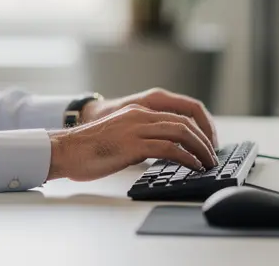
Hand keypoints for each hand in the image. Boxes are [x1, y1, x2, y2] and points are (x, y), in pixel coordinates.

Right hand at [47, 104, 218, 181]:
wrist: (66, 150)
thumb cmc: (88, 149)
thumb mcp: (118, 136)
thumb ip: (138, 138)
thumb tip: (159, 152)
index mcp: (136, 111)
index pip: (176, 115)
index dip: (196, 130)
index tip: (205, 145)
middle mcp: (139, 115)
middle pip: (183, 122)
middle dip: (203, 139)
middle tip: (212, 156)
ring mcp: (136, 128)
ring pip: (180, 132)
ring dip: (199, 149)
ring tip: (207, 163)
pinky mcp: (133, 145)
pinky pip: (169, 149)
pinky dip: (186, 158)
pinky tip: (193, 167)